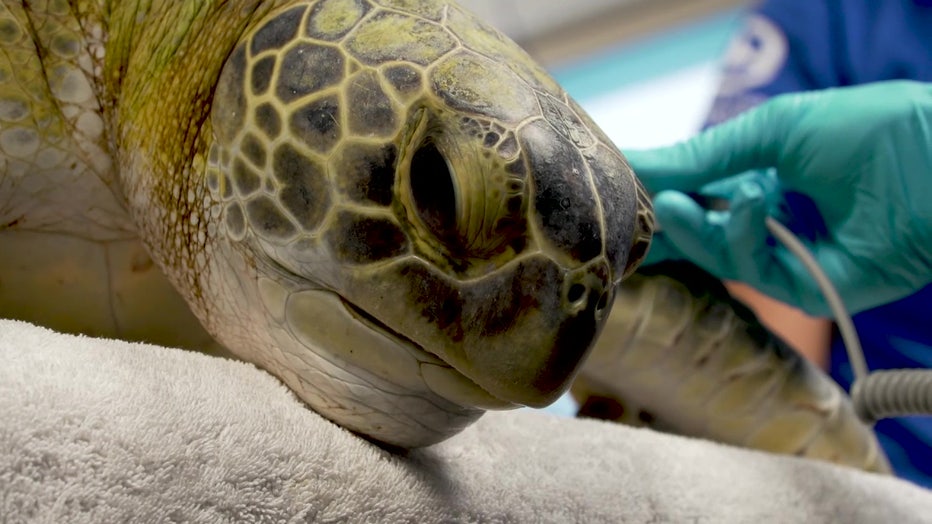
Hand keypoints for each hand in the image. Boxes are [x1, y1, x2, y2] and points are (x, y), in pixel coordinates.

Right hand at [624, 81, 931, 315]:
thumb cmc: (864, 130)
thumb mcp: (770, 131)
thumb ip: (701, 156)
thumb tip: (631, 163)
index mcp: (761, 179)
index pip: (694, 195)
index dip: (655, 195)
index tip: (610, 192)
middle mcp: (767, 221)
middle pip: (695, 235)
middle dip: (658, 226)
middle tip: (617, 218)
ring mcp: (784, 257)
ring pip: (713, 255)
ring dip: (692, 228)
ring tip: (675, 203)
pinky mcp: (803, 289)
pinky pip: (750, 270)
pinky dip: (740, 235)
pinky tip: (754, 202)